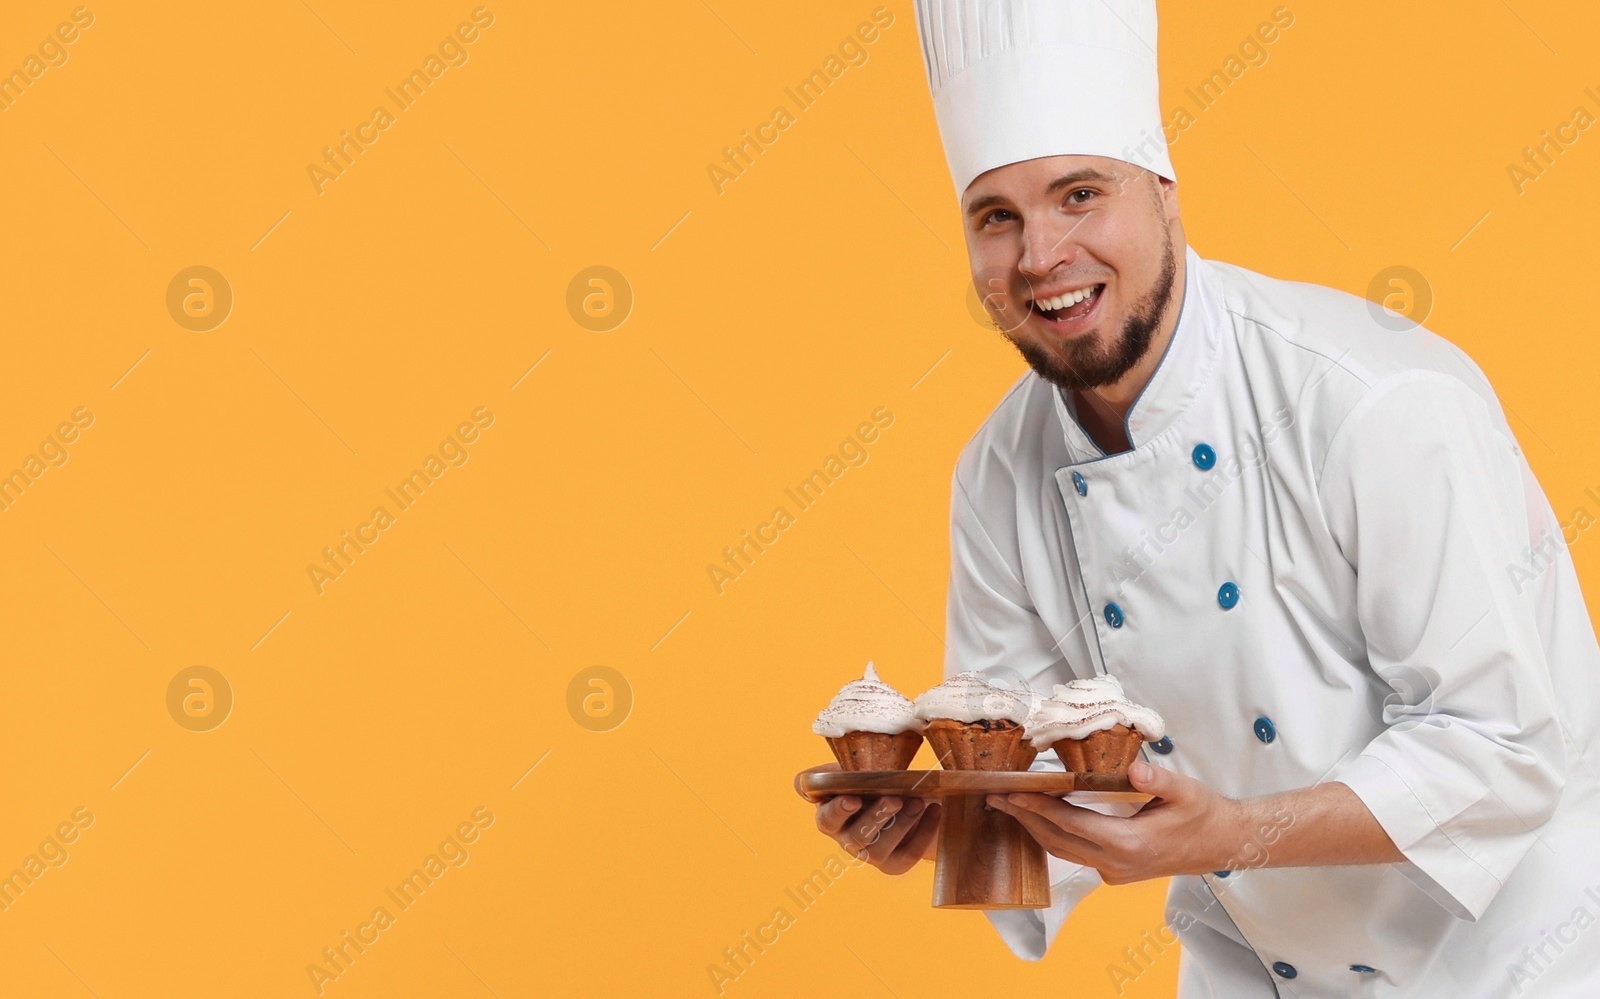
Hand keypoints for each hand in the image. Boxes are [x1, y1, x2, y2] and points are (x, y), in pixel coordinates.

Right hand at [806, 763, 940, 874]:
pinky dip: (923, 833)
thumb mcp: (853, 772)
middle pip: (857, 837)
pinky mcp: (893, 865)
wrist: (907, 799)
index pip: (826, 819)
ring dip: (902, 824)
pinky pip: (907, 855)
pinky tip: (934, 810)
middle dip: (876, 817)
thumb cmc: (873, 783)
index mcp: (832, 816)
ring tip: (918, 801)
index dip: (838, 811)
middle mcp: (847, 840)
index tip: (853, 798)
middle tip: (895, 799)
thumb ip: (834, 771)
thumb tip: (806, 779)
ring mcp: (870, 855)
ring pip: (879, 849)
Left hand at [985, 761, 1244, 884]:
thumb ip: (1158, 781)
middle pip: (1057, 841)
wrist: (1223, 844)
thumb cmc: (1204, 815)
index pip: (1070, 825)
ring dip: (1033, 828)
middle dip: (1023, 818)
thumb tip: (1134, 769)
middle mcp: (1115, 865)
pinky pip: (1074, 853)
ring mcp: (1113, 872)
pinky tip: (1038, 819)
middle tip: (994, 797)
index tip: (1011, 793)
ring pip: (1062, 851)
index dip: (1038, 808)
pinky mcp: (1114, 871)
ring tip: (1007, 806)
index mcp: (1129, 845)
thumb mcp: (1186, 792)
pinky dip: (1052, 836)